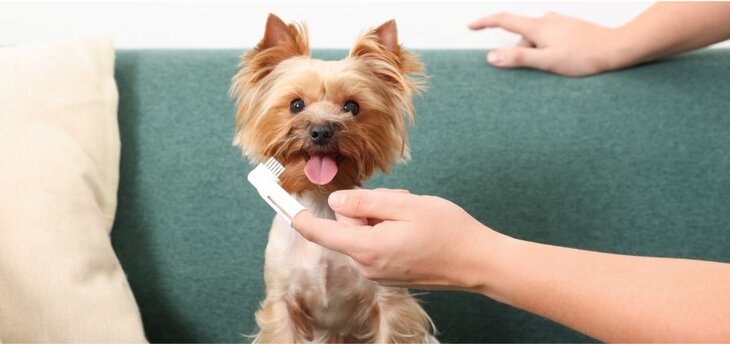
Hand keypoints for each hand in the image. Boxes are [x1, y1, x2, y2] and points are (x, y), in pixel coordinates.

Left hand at [292, 189, 509, 290]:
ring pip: (365, 233)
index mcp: (367, 248)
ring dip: (382, 218)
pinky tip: (415, 229)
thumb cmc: (447, 231)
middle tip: (399, 202)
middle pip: (348, 227)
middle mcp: (369, 266)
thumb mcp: (403, 206)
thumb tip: (337, 203)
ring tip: (412, 216)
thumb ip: (365, 204)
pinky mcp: (392, 273)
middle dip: (368, 208)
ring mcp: (381, 272)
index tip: (280, 204)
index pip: (322, 233)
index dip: (299, 216)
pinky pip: (378, 244)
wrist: (478, 262)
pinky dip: (390, 231)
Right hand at [469, 12, 621, 76]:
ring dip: (538, 54)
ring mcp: (559, 22)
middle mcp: (547, 19)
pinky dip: (548, 50)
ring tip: (557, 67)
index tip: (471, 26)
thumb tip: (491, 56)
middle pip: (522, 36)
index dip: (485, 23)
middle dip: (522, 53)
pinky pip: (549, 39)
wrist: (616, 49)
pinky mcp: (569, 27)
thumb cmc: (583, 57)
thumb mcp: (546, 62)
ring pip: (536, 39)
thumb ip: (518, 58)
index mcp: (538, 27)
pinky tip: (564, 61)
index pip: (504, 20)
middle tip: (539, 71)